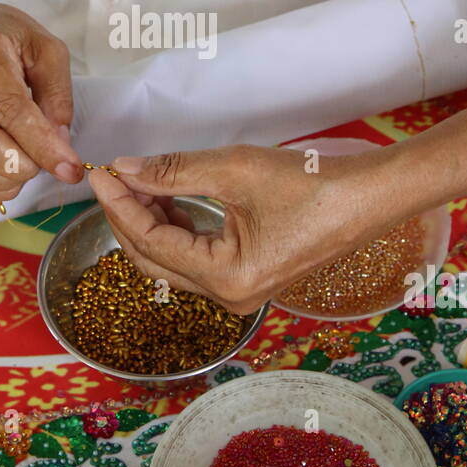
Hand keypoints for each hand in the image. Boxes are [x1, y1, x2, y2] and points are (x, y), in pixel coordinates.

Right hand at [0, 0, 82, 201]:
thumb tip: (59, 142)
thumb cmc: (4, 36)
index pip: (9, 108)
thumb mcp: (44, 46)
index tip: (69, 168)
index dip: (41, 144)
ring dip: (9, 178)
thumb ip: (56, 92)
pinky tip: (12, 172)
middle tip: (51, 161)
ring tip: (32, 163)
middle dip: (25, 165)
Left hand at [87, 144, 398, 316]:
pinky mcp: (247, 277)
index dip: (120, 204)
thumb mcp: (235, 169)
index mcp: (226, 278)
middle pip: (155, 259)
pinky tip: (167, 199)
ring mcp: (239, 291)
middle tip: (110, 178)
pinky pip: (196, 258)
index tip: (100, 173)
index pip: (151, 241)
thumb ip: (173, 171)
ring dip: (150, 221)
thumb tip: (126, 169)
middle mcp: (229, 296)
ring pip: (173, 260)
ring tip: (136, 180)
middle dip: (127, 217)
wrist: (366, 197)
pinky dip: (176, 229)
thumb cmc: (311, 184)